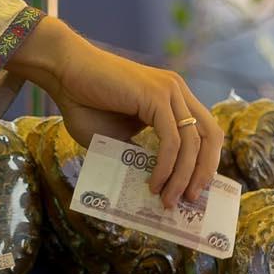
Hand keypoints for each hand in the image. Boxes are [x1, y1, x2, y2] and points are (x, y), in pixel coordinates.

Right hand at [16, 18, 223, 205]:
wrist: (62, 73)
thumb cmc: (84, 103)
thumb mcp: (117, 137)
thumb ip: (139, 155)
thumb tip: (157, 184)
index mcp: (173, 99)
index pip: (205, 132)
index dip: (206, 163)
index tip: (193, 190)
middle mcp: (177, 92)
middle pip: (211, 136)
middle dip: (204, 172)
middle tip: (190, 201)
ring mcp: (169, 91)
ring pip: (192, 143)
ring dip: (182, 178)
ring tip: (167, 200)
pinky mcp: (156, 96)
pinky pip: (171, 140)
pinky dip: (165, 167)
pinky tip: (154, 183)